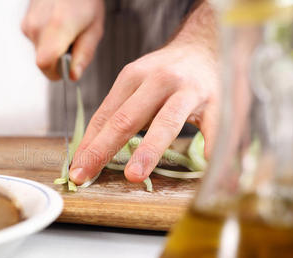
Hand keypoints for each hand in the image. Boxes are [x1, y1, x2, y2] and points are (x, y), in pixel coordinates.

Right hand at [21, 0, 104, 79]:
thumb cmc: (85, 0)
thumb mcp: (94, 29)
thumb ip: (84, 54)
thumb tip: (73, 76)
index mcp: (57, 27)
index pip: (45, 65)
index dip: (56, 73)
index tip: (67, 69)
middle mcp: (37, 25)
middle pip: (42, 61)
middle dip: (58, 61)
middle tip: (73, 45)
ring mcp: (28, 23)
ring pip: (39, 52)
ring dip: (53, 50)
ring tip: (67, 32)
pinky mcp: (24, 22)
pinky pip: (36, 42)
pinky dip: (47, 40)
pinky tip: (58, 26)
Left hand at [69, 14, 219, 184]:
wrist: (205, 47)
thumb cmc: (165, 74)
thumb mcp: (137, 83)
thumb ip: (118, 113)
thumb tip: (90, 151)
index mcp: (133, 77)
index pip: (105, 116)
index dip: (88, 144)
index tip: (76, 170)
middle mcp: (158, 81)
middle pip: (127, 118)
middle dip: (104, 148)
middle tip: (87, 174)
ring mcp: (188, 90)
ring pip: (166, 122)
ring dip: (148, 150)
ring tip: (134, 175)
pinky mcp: (216, 100)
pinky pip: (213, 127)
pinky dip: (210, 147)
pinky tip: (205, 165)